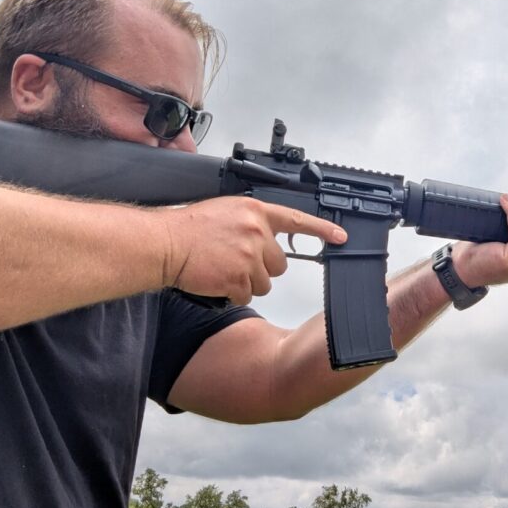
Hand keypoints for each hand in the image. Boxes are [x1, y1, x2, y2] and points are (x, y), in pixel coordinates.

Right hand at [158, 196, 346, 303]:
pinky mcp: (239, 278)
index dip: (322, 230)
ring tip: (223, 269)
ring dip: (247, 282)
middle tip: (237, 262)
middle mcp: (257, 233)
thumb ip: (252, 222)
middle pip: (280, 264)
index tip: (341, 237)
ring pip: (265, 283)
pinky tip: (217, 281)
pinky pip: (247, 295)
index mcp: (256, 212)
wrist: (166, 243)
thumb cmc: (190, 227)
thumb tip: (267, 238)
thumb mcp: (227, 211)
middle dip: (262, 268)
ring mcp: (249, 256)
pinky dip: (233, 294)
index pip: (297, 220)